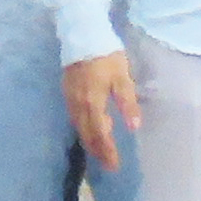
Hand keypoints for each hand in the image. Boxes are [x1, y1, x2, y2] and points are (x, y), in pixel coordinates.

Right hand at [61, 50, 140, 174]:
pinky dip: (82, 129)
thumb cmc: (106, 56)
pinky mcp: (67, 92)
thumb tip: (134, 127)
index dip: (107, 150)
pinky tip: (89, 129)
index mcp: (93, 102)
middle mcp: (78, 105)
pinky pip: (74, 118)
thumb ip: (127, 102)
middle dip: (97, 151)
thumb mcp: (122, 77)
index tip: (114, 165)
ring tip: (99, 152)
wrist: (81, 35)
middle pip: (87, 134)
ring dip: (89, 142)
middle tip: (107, 165)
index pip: (100, 133)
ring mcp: (70, 99)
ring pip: (78, 127)